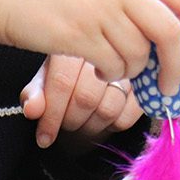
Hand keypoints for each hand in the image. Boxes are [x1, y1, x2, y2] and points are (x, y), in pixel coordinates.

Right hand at [0, 0, 179, 96]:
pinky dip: (109, 74)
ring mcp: (101, 8)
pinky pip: (112, 66)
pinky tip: (94, 67)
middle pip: (172, 32)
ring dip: (130, 70)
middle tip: (170, 86)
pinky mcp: (80, 34)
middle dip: (178, 66)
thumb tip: (172, 34)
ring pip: (139, 55)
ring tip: (110, 64)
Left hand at [21, 55, 142, 148]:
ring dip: (90, 127)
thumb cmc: (72, 71)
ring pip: (107, 110)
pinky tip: (103, 119)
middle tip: (66, 126)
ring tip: (83, 123)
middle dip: (71, 121)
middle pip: (85, 98)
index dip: (51, 115)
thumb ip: (36, 93)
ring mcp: (130, 66)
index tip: (44, 138)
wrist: (106, 59)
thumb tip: (32, 111)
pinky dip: (111, 126)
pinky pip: (126, 118)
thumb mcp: (48, 76)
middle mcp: (105, 49)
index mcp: (76, 40)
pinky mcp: (147, 84)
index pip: (62, 82)